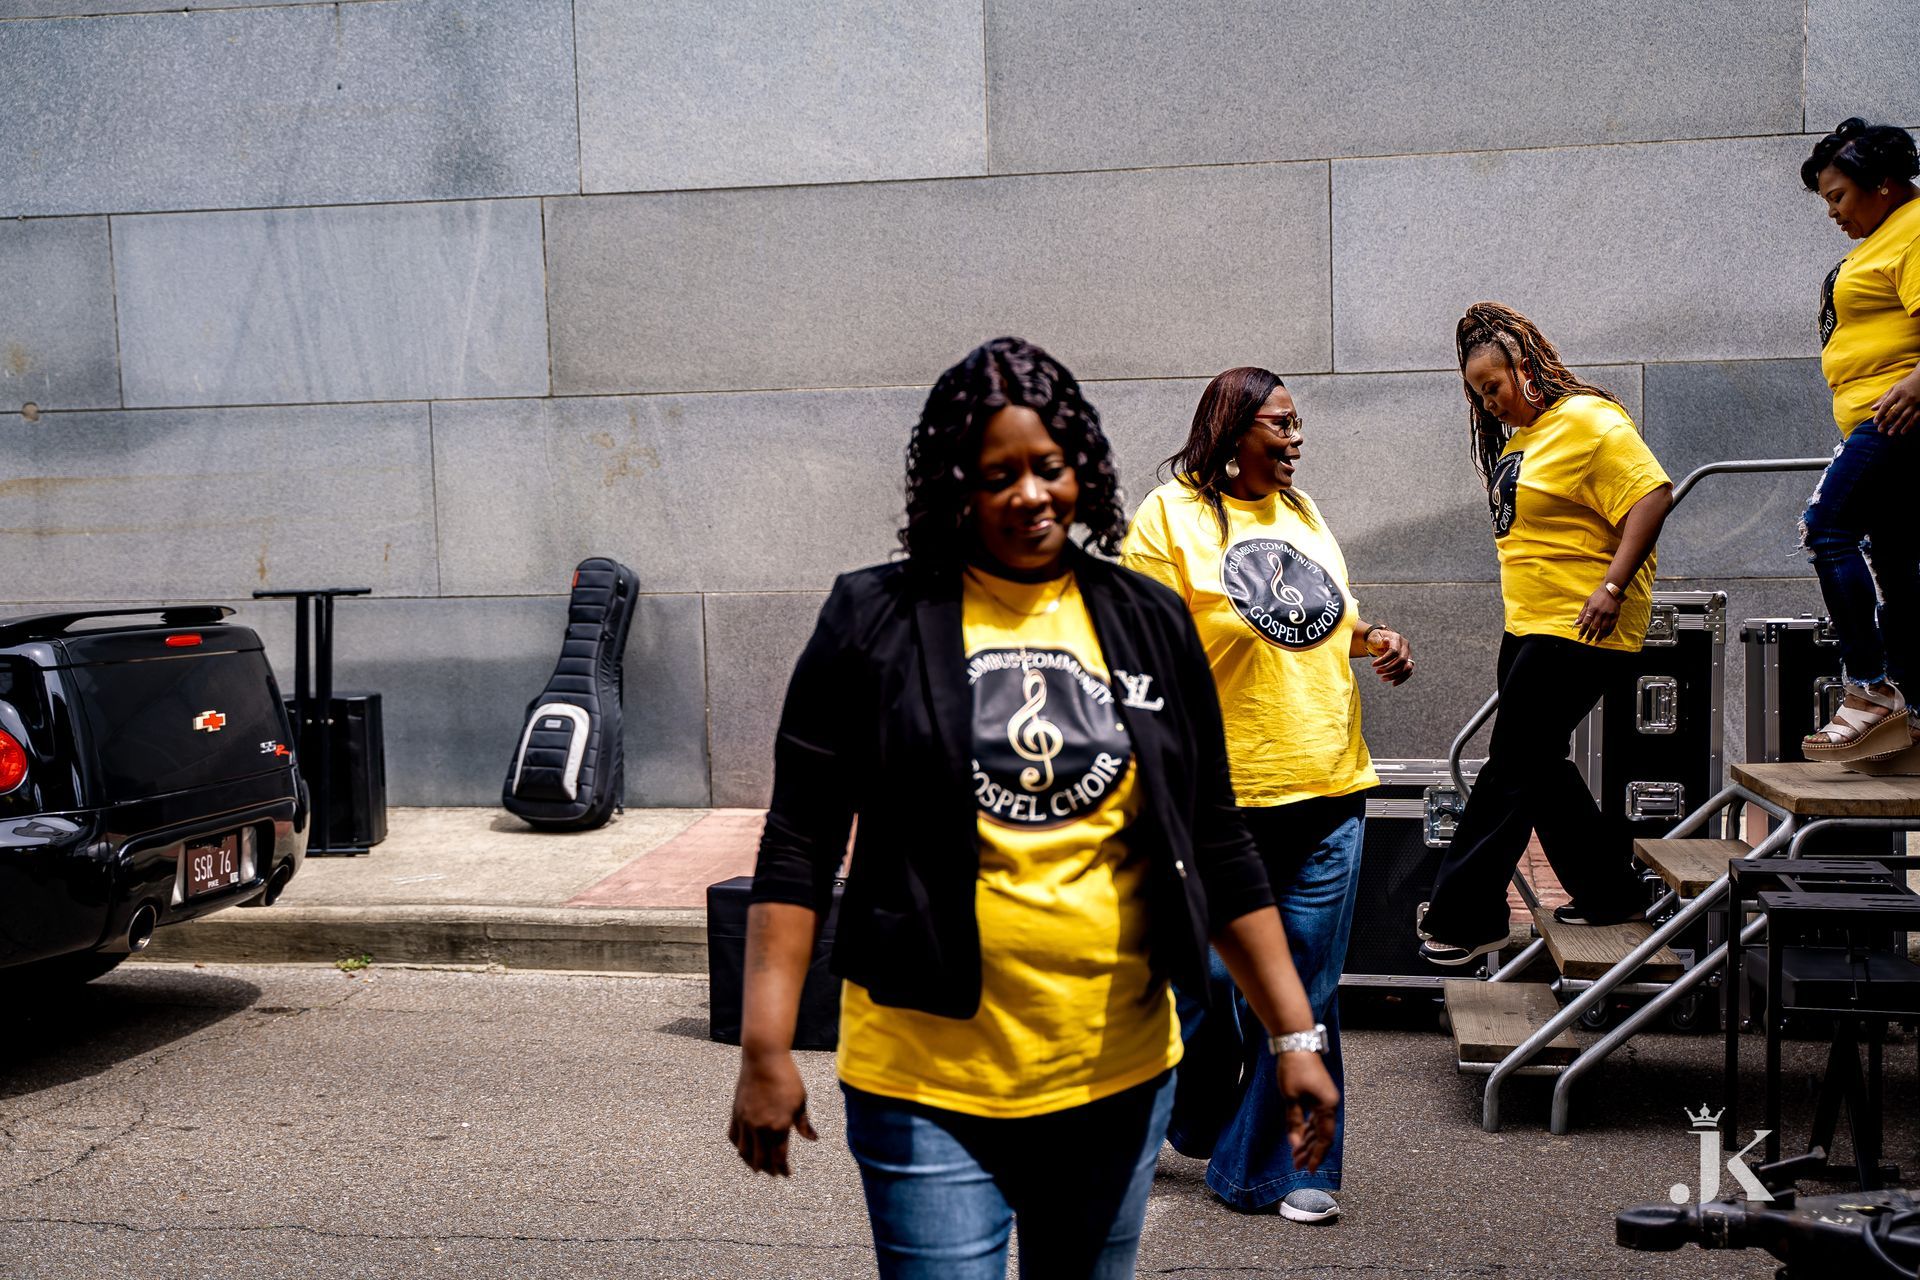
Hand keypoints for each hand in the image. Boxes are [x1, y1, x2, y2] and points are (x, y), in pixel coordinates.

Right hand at [728, 1048, 816, 1175]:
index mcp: (779, 1126)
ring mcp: (745, 1121)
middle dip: (767, 1169)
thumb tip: (812, 1139)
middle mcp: (760, 1128)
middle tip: (772, 1174)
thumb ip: (803, 1123)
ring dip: (750, 1162)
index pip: (779, 1157)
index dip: (782, 1169)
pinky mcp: (736, 1112)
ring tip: (756, 1166)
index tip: (785, 1174)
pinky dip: (738, 1146)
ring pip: (744, 1151)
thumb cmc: (786, 1077)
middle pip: (761, 1158)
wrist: (763, 1058)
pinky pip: (734, 1136)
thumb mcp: (801, 1100)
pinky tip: (743, 1148)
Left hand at [1274, 1050, 1339, 1171]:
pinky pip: (1315, 1118)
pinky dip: (1307, 1129)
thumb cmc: (1294, 1068)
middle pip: (1322, 1135)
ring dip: (1307, 1141)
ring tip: (1295, 1156)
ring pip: (1318, 1127)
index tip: (1310, 1170)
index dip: (1317, 1155)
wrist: (1297, 1043)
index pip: (1325, 1138)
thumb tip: (1295, 1146)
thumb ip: (1294, 1122)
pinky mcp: (1318, 1094)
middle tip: (1297, 1165)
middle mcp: (1330, 1104)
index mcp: (1328, 1106)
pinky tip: (1299, 1138)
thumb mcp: (1291, 1097)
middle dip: (1310, 1151)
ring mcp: (1325, 1099)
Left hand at [1366, 627, 1413, 684]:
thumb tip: (1386, 640)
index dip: (1383, 660)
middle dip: (1389, 668)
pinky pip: (1408, 672)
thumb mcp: (1374, 638)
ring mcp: (1408, 654)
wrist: (1381, 640)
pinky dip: (1402, 679)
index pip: (1394, 651)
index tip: (1373, 665)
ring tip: (1383, 678)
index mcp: (1397, 639)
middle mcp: (1405, 646)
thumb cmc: (1376, 639)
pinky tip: (1393, 683)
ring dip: (1395, 675)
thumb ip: (1379, 640)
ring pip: (1407, 667)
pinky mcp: (1408, 662)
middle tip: (1377, 672)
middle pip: (1402, 660)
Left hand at [1577, 585, 1620, 642]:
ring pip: (1604, 628)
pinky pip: (1612, 626)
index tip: (1579, 637)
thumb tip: (1576, 623)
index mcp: (1592, 608)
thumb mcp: (1588, 602)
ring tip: (1595, 642)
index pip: (1586, 622)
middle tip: (1586, 642)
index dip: (1582, 630)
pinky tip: (1604, 637)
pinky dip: (1608, 633)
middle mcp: (1601, 612)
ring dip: (1599, 636)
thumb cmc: (1597, 596)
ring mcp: (1609, 614)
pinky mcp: (1616, 615)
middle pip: (1595, 627)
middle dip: (1590, 636)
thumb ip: (1582, 613)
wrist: (1611, 590)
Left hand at [1872, 370, 1919, 434]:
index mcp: (1898, 392)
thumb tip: (1872, 409)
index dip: (1880, 414)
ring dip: (1897, 426)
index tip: (1875, 422)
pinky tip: (1903, 432)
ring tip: (1889, 433)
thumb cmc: (1906, 384)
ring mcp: (1916, 403)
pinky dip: (1909, 426)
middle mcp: (1907, 398)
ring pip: (1905, 417)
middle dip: (1886, 422)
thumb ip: (1883, 398)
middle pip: (1895, 412)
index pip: (1886, 405)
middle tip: (1880, 430)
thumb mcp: (1894, 388)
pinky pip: (1915, 418)